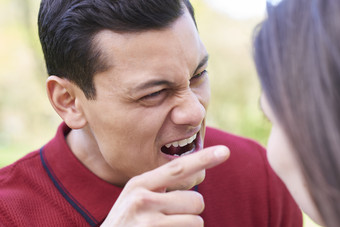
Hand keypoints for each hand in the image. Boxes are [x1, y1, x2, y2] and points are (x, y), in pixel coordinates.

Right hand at [101, 145, 229, 226]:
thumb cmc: (126, 222)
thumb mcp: (134, 197)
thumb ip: (159, 185)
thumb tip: (193, 176)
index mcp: (140, 184)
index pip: (177, 168)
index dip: (203, 159)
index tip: (225, 151)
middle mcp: (143, 200)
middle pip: (196, 200)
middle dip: (192, 210)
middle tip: (172, 216)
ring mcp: (148, 222)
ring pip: (196, 222)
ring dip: (188, 226)